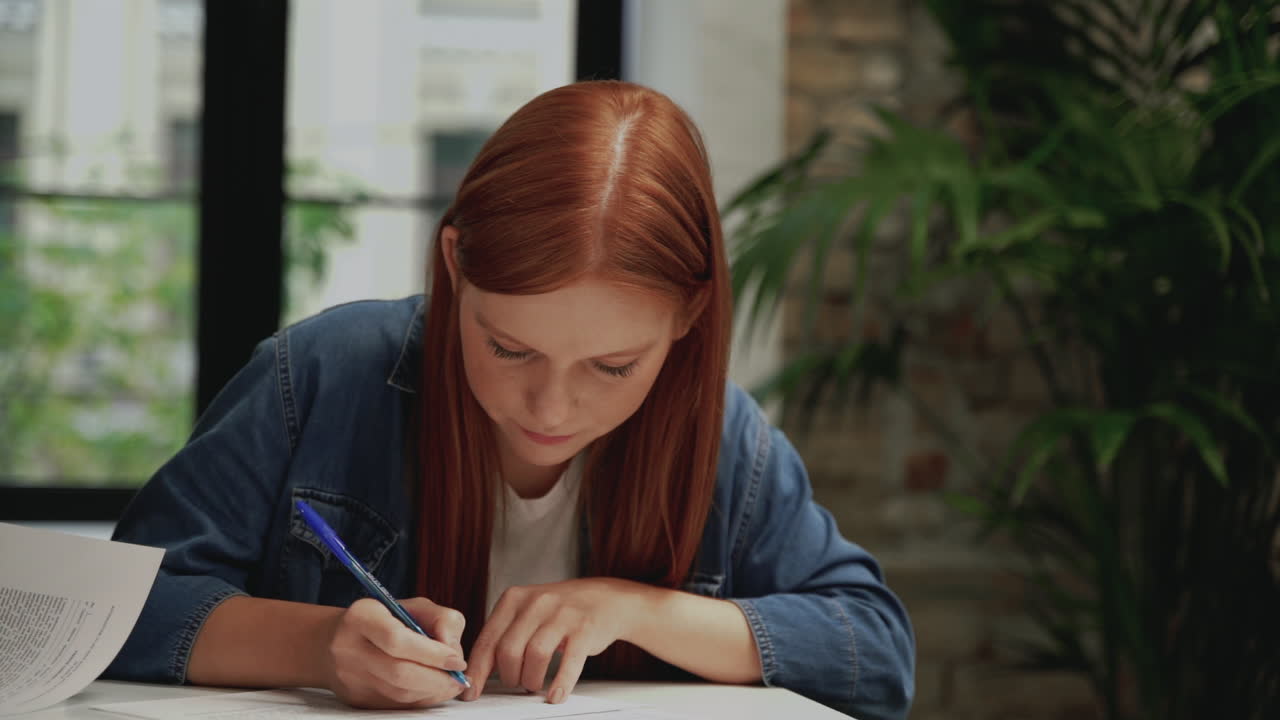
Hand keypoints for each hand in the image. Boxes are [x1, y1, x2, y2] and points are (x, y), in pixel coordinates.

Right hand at [322, 597, 469, 708]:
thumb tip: (454, 654)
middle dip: (437, 679)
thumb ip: (442, 621)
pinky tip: (432, 689)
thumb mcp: (416, 606)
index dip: (433, 654)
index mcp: (362, 616)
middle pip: (399, 672)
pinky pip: (396, 705)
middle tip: (459, 678)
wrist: (338, 640)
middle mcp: (348, 647)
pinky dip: (421, 699)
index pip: (397, 640)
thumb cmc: (387, 619)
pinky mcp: (356, 699)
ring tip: (450, 683)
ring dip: (432, 691)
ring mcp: (349, 677)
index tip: (457, 660)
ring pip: (399, 693)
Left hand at [461, 578, 648, 703]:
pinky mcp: (584, 628)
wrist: (605, 599)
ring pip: (535, 656)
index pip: (487, 639)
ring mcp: (562, 614)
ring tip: (534, 684)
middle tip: (517, 681)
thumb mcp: (527, 612)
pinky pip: (568, 662)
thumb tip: (478, 671)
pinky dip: (560, 683)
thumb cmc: (560, 611)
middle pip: (508, 651)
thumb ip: (504, 635)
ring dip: (531, 680)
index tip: (471, 691)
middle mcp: (536, 602)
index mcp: (514, 598)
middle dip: (510, 676)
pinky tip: (556, 694)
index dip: (477, 670)